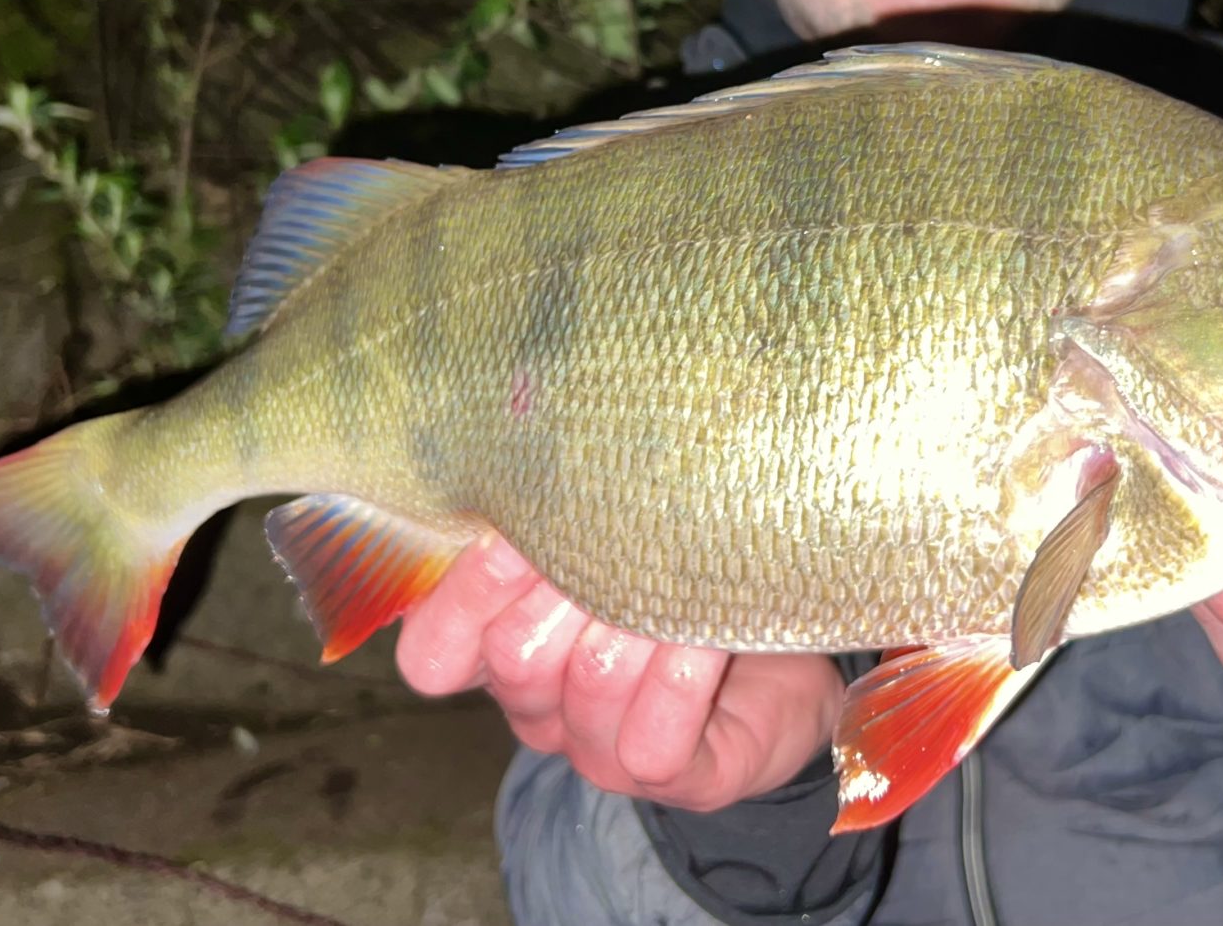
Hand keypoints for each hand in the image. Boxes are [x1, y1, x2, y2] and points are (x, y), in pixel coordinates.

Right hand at [396, 533, 844, 810]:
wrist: (790, 661)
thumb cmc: (683, 579)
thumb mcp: (613, 536)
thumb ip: (562, 511)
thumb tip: (533, 443)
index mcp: (504, 653)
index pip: (432, 654)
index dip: (462, 596)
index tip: (510, 534)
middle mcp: (542, 712)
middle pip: (515, 658)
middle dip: (571, 584)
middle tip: (624, 532)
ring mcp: (602, 752)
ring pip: (590, 683)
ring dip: (642, 617)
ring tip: (684, 571)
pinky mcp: (675, 780)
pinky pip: (651, 737)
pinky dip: (682, 676)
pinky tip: (709, 635)